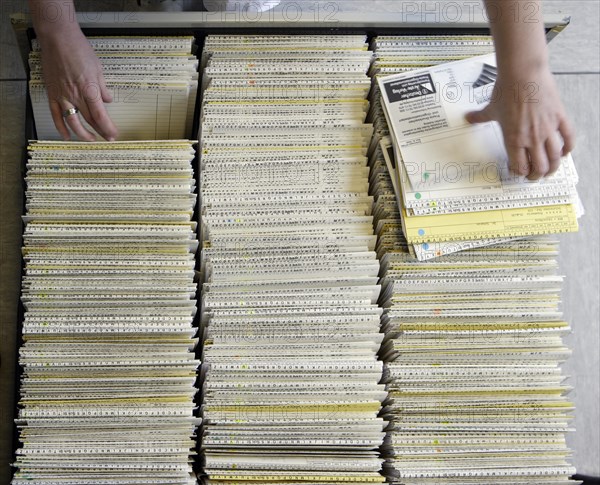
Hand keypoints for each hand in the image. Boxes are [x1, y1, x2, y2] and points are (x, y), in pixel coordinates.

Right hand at [38, 25, 117, 140]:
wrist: (57, 38)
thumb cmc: (78, 49)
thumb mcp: (98, 68)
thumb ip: (103, 87)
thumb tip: (108, 99)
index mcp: (89, 89)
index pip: (100, 116)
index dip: (108, 128)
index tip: (113, 134)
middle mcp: (75, 95)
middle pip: (90, 120)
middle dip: (100, 131)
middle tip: (107, 138)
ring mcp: (62, 96)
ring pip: (73, 121)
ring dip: (82, 134)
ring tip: (90, 139)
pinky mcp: (52, 93)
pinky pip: (56, 115)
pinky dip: (61, 127)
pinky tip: (66, 135)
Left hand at [466, 65, 573, 179]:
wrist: (523, 73)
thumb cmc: (507, 90)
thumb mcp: (491, 108)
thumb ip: (480, 117)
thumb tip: (468, 118)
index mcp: (514, 139)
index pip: (519, 167)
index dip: (520, 174)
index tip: (519, 173)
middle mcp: (531, 138)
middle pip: (539, 167)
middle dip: (536, 176)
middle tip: (534, 176)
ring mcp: (547, 129)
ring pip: (555, 157)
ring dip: (553, 167)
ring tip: (549, 170)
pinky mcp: (559, 118)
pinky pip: (568, 138)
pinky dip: (568, 148)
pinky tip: (564, 152)